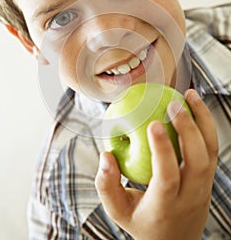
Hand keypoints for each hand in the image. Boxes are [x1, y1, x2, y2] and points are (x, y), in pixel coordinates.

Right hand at [95, 89, 217, 239]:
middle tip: (174, 104)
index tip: (153, 124)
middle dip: (188, 129)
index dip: (162, 150)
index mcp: (165, 206)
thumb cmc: (143, 222)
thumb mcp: (118, 211)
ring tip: (190, 95)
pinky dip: (206, 125)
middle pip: (198, 161)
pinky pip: (212, 148)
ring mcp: (204, 186)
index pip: (168, 177)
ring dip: (203, 120)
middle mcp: (190, 196)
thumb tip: (105, 156)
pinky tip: (195, 107)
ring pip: (212, 151)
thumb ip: (107, 185)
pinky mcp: (208, 177)